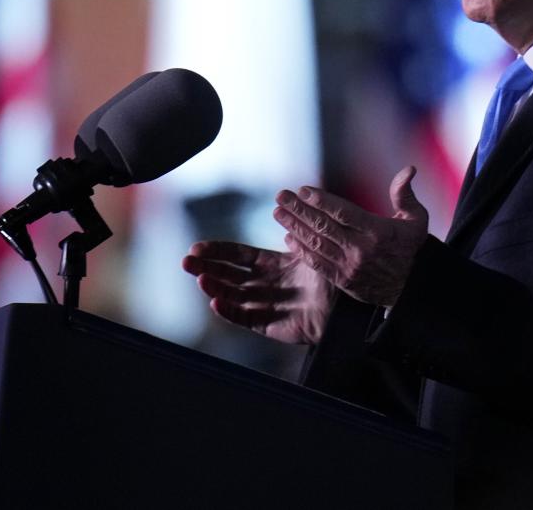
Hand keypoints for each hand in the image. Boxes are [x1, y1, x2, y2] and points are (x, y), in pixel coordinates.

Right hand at [182, 240, 332, 344]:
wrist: (346, 308)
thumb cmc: (332, 278)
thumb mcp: (311, 250)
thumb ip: (296, 234)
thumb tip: (281, 208)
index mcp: (271, 264)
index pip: (238, 255)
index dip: (217, 251)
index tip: (197, 247)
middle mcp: (264, 283)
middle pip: (228, 275)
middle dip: (206, 267)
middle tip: (186, 262)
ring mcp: (264, 304)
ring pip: (232, 296)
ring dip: (214, 288)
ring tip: (200, 279)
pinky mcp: (268, 325)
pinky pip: (244, 318)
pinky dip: (229, 312)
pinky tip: (216, 303)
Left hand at [274, 166, 429, 307]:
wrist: (411, 288)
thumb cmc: (410, 248)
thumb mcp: (416, 219)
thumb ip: (405, 194)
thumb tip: (409, 169)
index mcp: (377, 231)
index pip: (343, 212)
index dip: (320, 200)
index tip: (302, 190)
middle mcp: (361, 249)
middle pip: (323, 226)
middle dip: (299, 209)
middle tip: (281, 196)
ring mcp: (350, 266)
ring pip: (316, 244)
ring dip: (294, 227)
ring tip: (278, 213)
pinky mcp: (343, 280)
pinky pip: (317, 264)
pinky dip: (301, 251)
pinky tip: (289, 238)